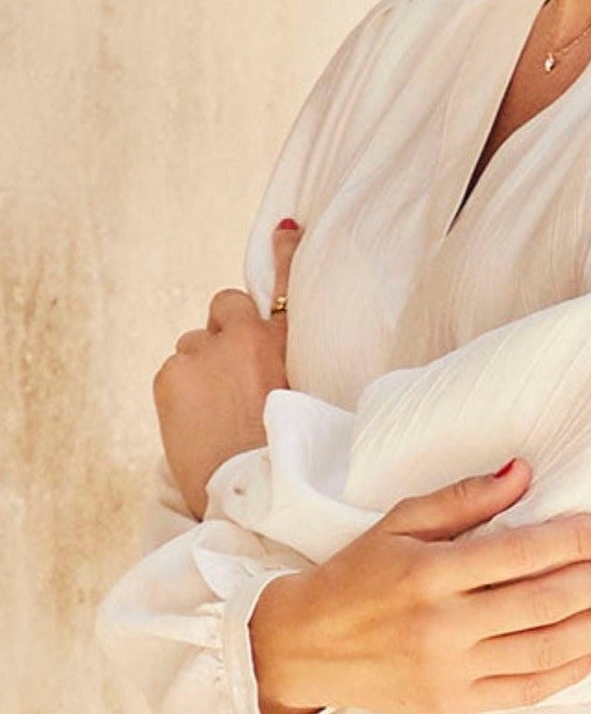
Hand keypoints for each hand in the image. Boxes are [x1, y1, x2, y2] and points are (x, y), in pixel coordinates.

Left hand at [154, 220, 302, 519]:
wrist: (251, 487)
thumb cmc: (280, 454)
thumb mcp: (297, 396)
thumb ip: (276, 364)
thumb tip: (255, 359)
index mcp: (282, 342)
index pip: (285, 283)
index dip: (285, 251)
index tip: (286, 226)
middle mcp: (243, 337)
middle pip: (225, 306)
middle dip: (223, 331)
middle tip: (228, 374)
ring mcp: (203, 352)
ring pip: (192, 344)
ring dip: (199, 367)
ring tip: (213, 411)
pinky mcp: (171, 372)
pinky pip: (173, 369)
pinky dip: (179, 390)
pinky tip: (193, 421)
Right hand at [248, 458, 590, 713]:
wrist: (304, 647)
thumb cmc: (356, 573)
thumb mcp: (399, 522)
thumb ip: (463, 499)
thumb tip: (523, 472)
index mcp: (430, 573)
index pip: (518, 554)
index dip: (571, 540)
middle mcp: (444, 625)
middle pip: (541, 603)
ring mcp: (450, 670)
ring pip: (543, 650)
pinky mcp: (454, 703)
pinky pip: (525, 690)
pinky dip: (569, 672)